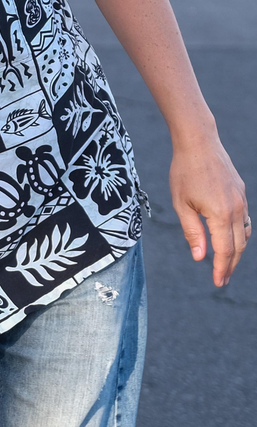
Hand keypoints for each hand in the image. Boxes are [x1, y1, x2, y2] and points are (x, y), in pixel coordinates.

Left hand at [169, 132, 248, 285]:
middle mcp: (237, 209)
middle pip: (238, 245)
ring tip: (226, 263)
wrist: (199, 143)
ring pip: (244, 233)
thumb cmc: (185, 173)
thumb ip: (193, 232)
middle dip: (231, 264)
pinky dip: (239, 234)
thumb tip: (200, 257)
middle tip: (223, 279)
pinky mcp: (241, 194)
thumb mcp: (181, 204)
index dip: (222, 268)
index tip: (219, 282)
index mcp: (221, 214)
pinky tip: (230, 239)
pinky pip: (244, 220)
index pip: (225, 250)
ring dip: (237, 250)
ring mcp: (242, 201)